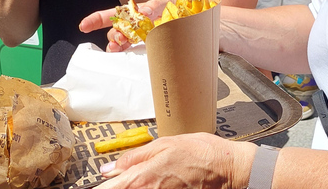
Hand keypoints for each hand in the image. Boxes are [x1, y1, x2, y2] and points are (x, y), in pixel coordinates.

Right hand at [79, 0, 170, 50]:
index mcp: (136, 13)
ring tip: (119, 47)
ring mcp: (141, 37)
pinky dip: (127, 53)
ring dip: (117, 45)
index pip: (112, 15)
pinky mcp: (149, 46)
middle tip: (120, 38)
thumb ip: (155, 5)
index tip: (84, 26)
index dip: (96, 20)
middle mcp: (135, 25)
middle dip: (113, 35)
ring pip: (122, 42)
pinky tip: (126, 53)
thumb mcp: (167, 3)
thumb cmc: (178, 9)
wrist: (192, 20)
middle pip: (116, 31)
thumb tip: (143, 12)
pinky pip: (133, 51)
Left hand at [97, 133, 255, 188]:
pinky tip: (157, 183)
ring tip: (152, 177)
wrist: (228, 169)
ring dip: (132, 186)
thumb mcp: (165, 144)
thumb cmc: (201, 153)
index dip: (101, 188)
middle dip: (117, 186)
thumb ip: (134, 157)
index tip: (99, 185)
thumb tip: (109, 169)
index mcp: (140, 178)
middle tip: (119, 180)